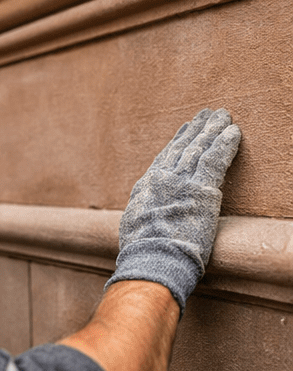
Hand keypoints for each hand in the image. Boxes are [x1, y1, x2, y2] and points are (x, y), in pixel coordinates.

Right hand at [105, 108, 240, 313]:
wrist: (152, 257)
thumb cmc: (143, 250)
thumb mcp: (136, 224)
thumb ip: (145, 211)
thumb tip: (145, 212)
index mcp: (148, 184)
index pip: (167, 156)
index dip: (179, 140)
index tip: (187, 127)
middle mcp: (164, 177)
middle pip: (185, 147)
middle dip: (198, 128)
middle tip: (209, 113)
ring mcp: (182, 181)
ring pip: (201, 148)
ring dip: (214, 130)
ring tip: (224, 117)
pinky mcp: (202, 189)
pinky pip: (216, 159)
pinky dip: (225, 144)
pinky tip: (234, 132)